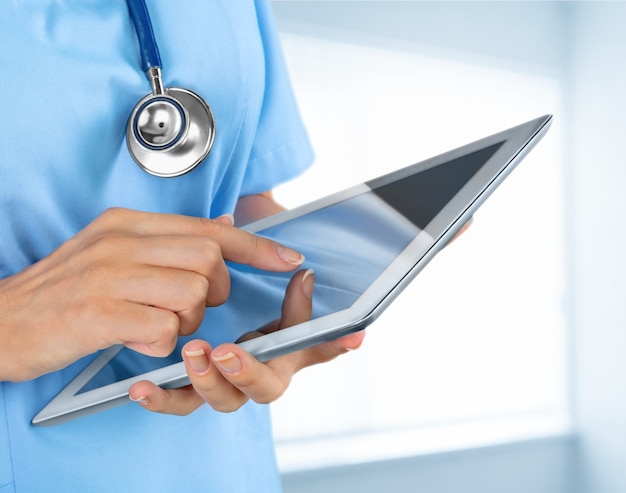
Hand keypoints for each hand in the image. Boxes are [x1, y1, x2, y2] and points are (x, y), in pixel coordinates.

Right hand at [0, 208, 304, 381]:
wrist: (0, 322)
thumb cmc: (61, 292)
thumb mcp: (111, 250)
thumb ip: (168, 240)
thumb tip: (224, 227)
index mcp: (127, 224)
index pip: (210, 228)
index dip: (257, 245)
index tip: (288, 258)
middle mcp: (121, 242)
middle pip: (209, 258)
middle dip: (215, 289)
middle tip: (191, 306)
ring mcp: (110, 275)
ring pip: (193, 293)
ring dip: (187, 321)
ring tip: (156, 326)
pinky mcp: (99, 312)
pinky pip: (164, 329)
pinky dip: (161, 343)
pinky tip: (136, 340)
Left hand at [128, 268, 364, 413]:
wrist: (210, 323)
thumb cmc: (251, 317)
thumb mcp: (270, 304)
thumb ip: (294, 296)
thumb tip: (307, 272)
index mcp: (284, 355)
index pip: (313, 353)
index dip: (331, 346)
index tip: (344, 333)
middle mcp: (255, 377)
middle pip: (260, 389)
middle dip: (245, 371)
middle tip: (226, 350)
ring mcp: (222, 386)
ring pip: (219, 399)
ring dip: (205, 381)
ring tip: (192, 354)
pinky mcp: (189, 390)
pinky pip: (178, 402)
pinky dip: (162, 398)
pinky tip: (142, 387)